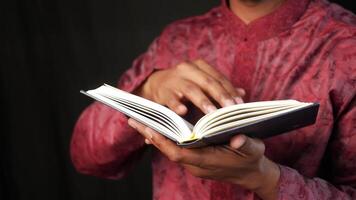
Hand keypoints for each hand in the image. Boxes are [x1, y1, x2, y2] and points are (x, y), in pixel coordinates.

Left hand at [128, 119, 280, 199]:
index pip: (178, 153)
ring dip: (156, 135)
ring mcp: (195, 162)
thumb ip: (245, 144)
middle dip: (151, 135)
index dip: (162, 141)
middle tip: (134, 119)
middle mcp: (196, 164)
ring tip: (142, 119)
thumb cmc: (251, 160)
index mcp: (207, 161)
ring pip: (171, 148)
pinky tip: (160, 125)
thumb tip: (237, 138)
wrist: (253, 174)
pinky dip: (167, 137)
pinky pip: (177, 147)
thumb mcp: (253, 150)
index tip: (148, 128)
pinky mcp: (196, 158)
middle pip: (168, 150)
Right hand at [135, 59, 244, 114]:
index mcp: (199, 66)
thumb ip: (219, 88)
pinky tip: (183, 112)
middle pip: (207, 82)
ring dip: (203, 101)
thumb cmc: (183, 85)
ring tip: (212, 113)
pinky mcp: (163, 91)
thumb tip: (242, 93)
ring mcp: (174, 79)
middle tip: (230, 109)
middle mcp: (187, 69)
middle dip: (221, 96)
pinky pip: (171, 99)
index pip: (218, 78)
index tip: (240, 104)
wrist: (156, 84)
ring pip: (191, 89)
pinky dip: (177, 105)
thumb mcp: (201, 83)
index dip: (230, 91)